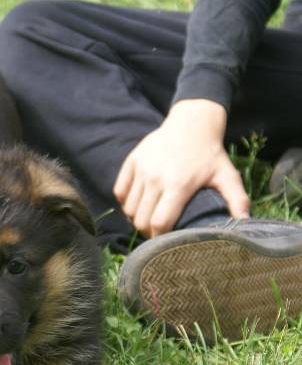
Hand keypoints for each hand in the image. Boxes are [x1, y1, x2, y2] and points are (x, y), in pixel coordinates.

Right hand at [113, 99, 249, 237]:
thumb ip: (237, 199)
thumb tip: (244, 222)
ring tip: (147, 219)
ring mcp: (141, 169)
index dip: (160, 237)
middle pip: (141, 219)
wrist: (191, 123)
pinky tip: (137, 204)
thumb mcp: (227, 175)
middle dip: (147, 231)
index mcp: (178, 185)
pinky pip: (119, 191)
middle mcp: (156, 178)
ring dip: (136, 218)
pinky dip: (125, 203)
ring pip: (129, 208)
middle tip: (156, 233)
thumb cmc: (209, 154)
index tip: (165, 241)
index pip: (159, 222)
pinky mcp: (131, 162)